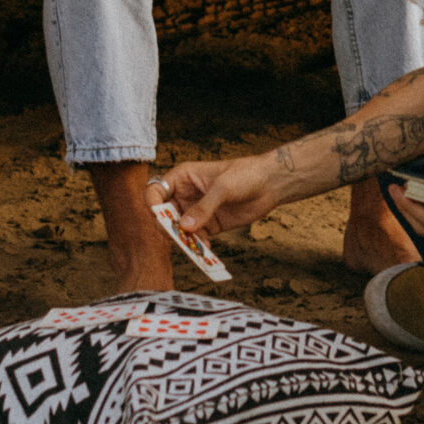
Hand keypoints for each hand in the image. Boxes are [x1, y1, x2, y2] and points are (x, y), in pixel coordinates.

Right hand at [153, 152, 283, 235]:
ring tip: (192, 248)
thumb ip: (204, 207)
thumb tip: (184, 226)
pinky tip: (205, 249)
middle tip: (178, 237)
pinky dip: (196, 246)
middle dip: (167, 228)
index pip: (156, 191)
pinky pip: (195, 239)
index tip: (159, 218)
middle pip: (164, 215)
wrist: (270, 184)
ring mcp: (196, 211)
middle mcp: (185, 195)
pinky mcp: (208, 225)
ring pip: (179, 230)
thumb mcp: (223, 188)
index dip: (152, 205)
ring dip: (183, 240)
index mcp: (182, 178)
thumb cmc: (245, 175)